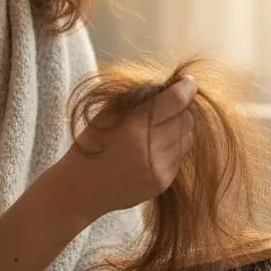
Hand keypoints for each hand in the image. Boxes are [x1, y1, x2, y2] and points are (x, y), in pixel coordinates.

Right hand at [57, 75, 197, 221]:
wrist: (81, 189)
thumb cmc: (92, 144)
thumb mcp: (107, 114)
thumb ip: (137, 99)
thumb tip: (167, 87)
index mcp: (135, 125)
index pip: (176, 100)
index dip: (187, 87)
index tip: (188, 82)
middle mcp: (151, 147)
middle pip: (187, 118)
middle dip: (181, 109)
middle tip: (168, 108)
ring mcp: (159, 167)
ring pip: (188, 138)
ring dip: (178, 129)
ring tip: (159, 130)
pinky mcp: (163, 182)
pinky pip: (180, 157)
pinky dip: (172, 149)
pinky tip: (153, 150)